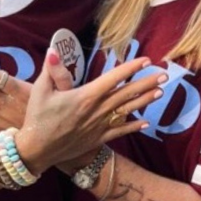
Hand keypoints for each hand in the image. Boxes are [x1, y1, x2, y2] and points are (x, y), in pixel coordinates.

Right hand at [16, 52, 167, 174]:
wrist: (37, 150)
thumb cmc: (37, 118)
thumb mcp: (40, 90)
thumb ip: (51, 70)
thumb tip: (53, 49)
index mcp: (86, 96)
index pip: (113, 78)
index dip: (131, 68)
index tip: (145, 60)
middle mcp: (97, 110)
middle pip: (126, 93)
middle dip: (146, 82)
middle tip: (164, 74)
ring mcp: (99, 126)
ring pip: (127, 111)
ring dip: (144, 101)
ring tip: (160, 92)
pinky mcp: (98, 139)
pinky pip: (120, 132)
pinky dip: (133, 127)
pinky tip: (146, 123)